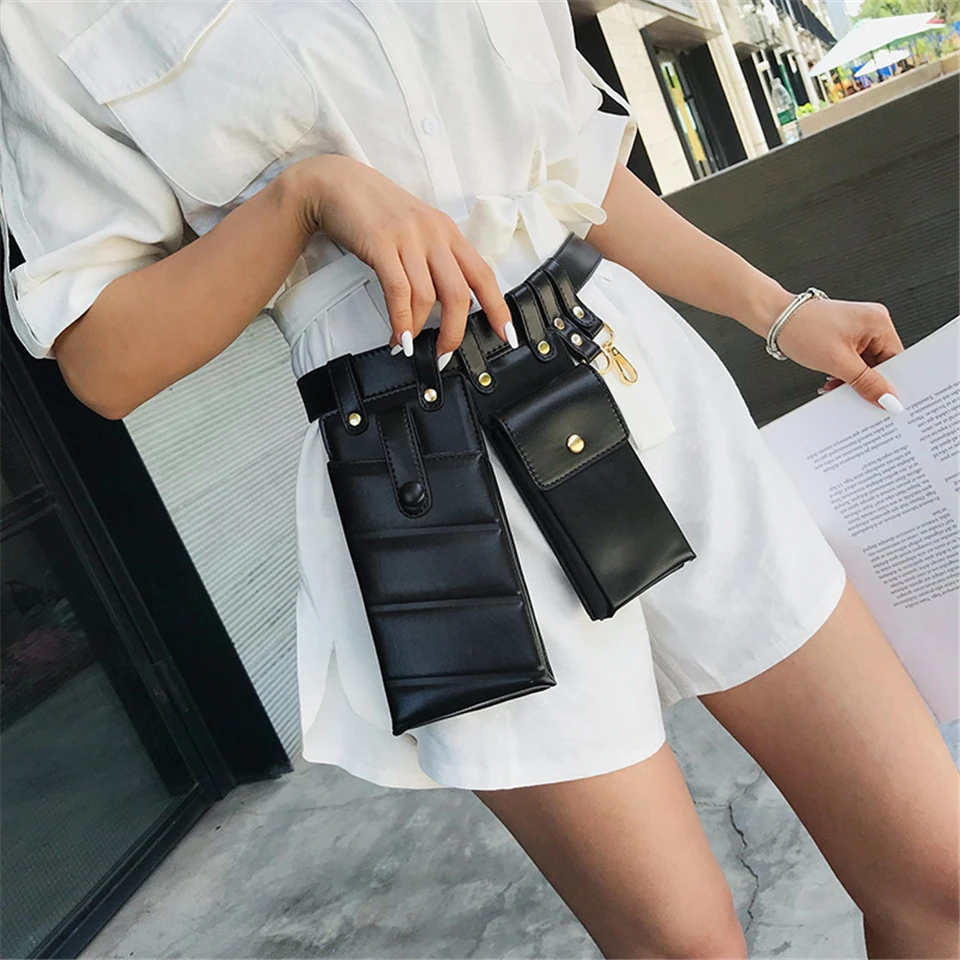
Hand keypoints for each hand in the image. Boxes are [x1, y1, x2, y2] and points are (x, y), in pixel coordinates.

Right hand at [287, 154, 513, 361]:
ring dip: (419, 329)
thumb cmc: (375, 213)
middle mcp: (434, 234)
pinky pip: (399, 291)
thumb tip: (446, 306)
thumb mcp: (417, 231)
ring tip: (410, 345)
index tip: (506, 335)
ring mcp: (409, 237)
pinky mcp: (382, 243)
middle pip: (459, 294)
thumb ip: (435, 262)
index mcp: (448, 232)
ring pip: (428, 297)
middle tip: (444, 354)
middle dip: (454, 332)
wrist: (336, 184)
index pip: (484, 275)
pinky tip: (399, 337)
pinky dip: (401, 320)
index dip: (498, 308)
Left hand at [773, 296, 904, 411]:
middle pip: (881, 363)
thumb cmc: (802, 329)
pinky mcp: (846, 334)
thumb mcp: (837, 362)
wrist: (774, 317)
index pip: (897, 360)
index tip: (884, 403)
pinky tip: (831, 379)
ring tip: (834, 385)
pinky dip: (844, 372)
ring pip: (866, 363)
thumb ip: (866, 383)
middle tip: (854, 396)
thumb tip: (889, 399)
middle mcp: (872, 321)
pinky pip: (854, 359)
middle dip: (866, 382)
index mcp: (878, 322)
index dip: (890, 383)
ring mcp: (858, 327)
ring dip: (852, 379)